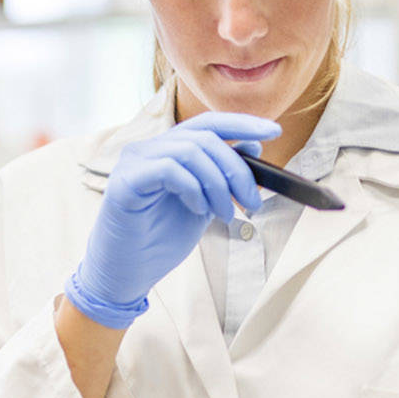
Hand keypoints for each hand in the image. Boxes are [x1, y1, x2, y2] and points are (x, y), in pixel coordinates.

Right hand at [64, 113, 281, 328]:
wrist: (127, 274)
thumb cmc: (160, 239)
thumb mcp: (205, 203)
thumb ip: (222, 175)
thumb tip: (253, 145)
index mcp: (166, 150)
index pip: (207, 124)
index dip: (242, 123)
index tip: (275, 130)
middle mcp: (147, 149)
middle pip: (204, 138)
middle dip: (237, 169)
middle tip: (253, 202)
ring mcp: (133, 162)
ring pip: (189, 151)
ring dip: (218, 184)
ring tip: (226, 214)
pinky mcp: (124, 182)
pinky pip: (168, 169)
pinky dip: (193, 188)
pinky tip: (198, 210)